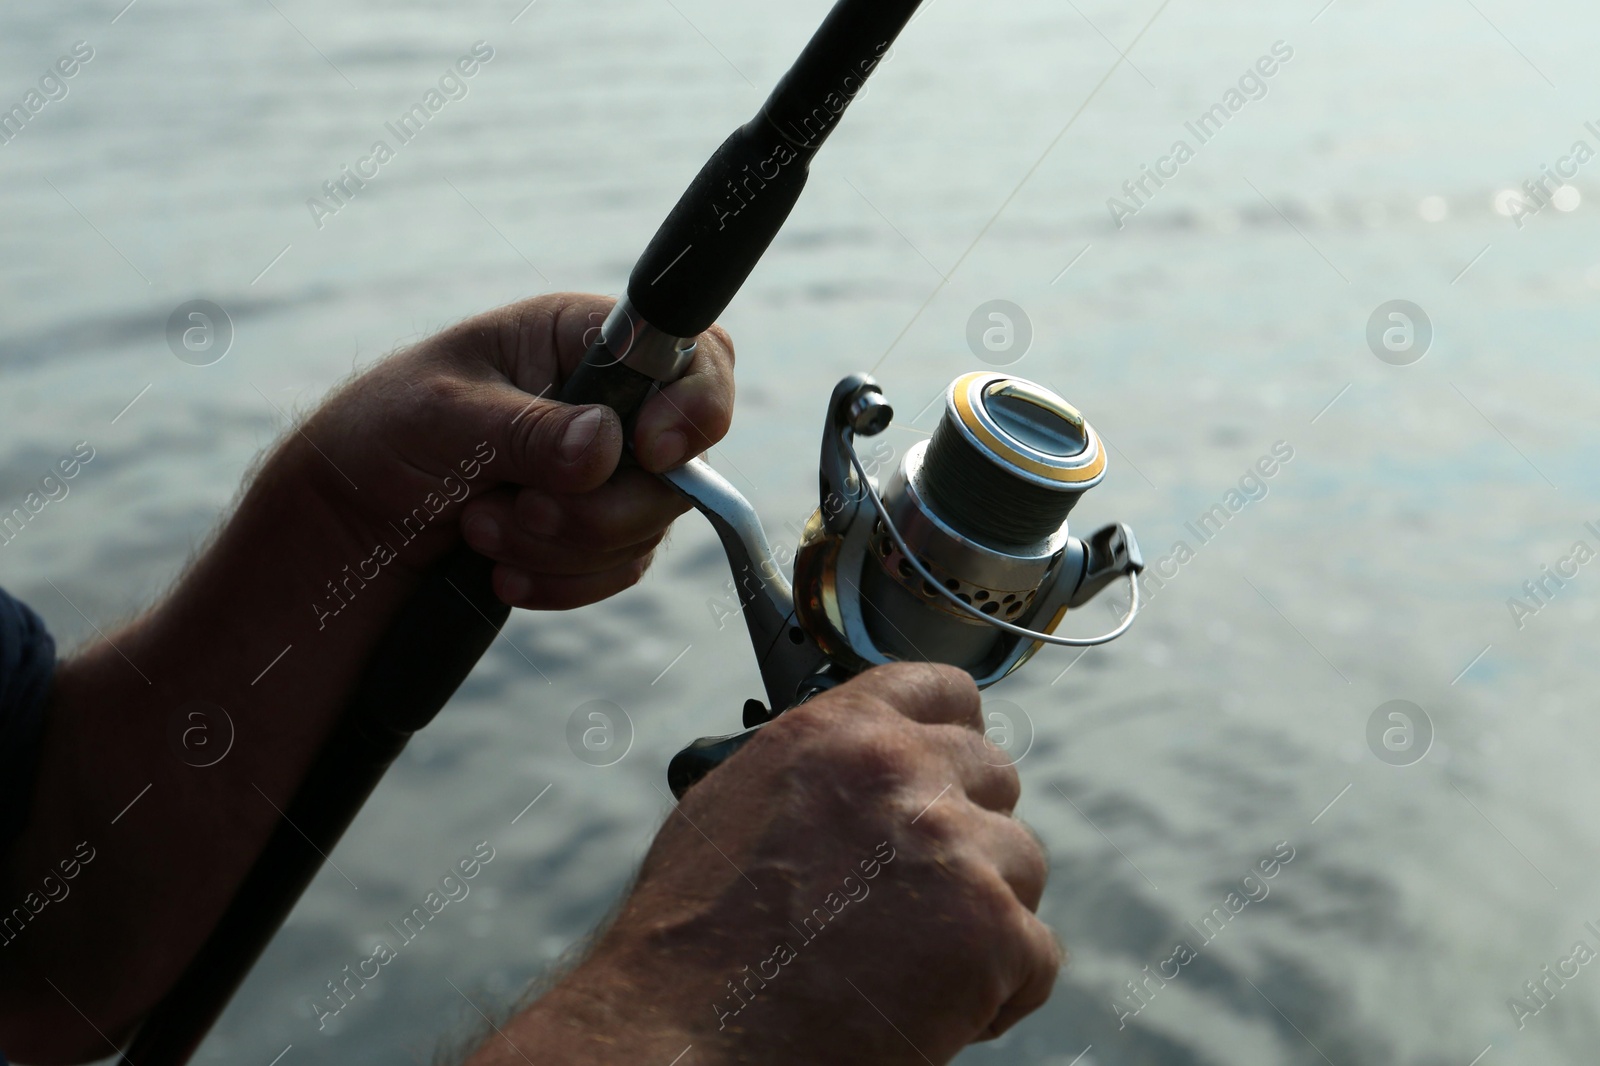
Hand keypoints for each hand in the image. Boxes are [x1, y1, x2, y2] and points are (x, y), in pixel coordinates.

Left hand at [298, 292, 734, 609]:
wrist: (348, 527)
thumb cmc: (381, 437)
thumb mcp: (441, 418)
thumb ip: (526, 430)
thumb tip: (606, 445)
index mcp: (580, 339)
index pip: (694, 354)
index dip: (694, 405)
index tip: (649, 451)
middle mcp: (612, 402)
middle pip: (679, 463)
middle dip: (596, 506)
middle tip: (518, 508)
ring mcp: (613, 473)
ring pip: (647, 526)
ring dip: (562, 548)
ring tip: (478, 529)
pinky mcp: (600, 534)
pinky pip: (621, 569)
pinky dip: (562, 582)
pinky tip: (500, 571)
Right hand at [485, 663, 1060, 1065]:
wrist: (694, 1035)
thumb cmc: (697, 938)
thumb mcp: (737, 804)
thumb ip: (817, 770)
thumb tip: (861, 769)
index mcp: (839, 732)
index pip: (943, 691)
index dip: (952, 737)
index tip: (950, 775)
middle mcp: (901, 771)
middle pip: (995, 776)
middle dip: (967, 833)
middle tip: (918, 896)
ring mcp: (954, 847)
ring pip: (1023, 864)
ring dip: (984, 913)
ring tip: (911, 963)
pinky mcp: (991, 930)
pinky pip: (1036, 955)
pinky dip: (997, 992)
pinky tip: (932, 1010)